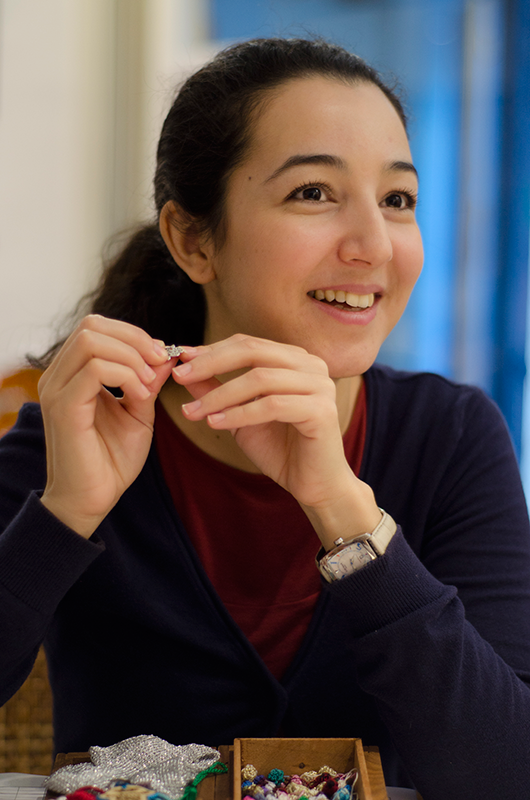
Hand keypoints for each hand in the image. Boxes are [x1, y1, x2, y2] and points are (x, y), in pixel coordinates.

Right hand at [39, 315, 172, 537]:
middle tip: (159, 361)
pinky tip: (141, 396)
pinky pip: (94, 370)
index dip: (133, 334)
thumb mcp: (138, 413)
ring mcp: (57, 390)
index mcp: (72, 374)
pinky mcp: (63, 408)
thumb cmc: (112, 460)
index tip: (161, 355)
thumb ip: (148, 382)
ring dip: (131, 357)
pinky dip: (126, 375)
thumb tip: (167, 355)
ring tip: (149, 384)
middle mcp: (58, 376)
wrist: (93, 500)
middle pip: (92, 326)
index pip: (96, 327)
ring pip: (92, 341)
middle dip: (134, 339)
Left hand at [172, 334, 381, 547]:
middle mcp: (311, 365)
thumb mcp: (240, 416)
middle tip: (180, 376)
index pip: (247, 344)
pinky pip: (272, 405)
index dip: (211, 350)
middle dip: (211, 363)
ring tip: (191, 411)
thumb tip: (183, 369)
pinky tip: (214, 424)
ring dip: (220, 395)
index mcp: (295, 359)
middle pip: (253, 352)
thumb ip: (216, 391)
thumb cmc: (281, 449)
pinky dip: (239, 414)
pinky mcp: (322, 410)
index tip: (180, 359)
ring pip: (260, 379)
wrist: (315, 485)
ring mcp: (320, 385)